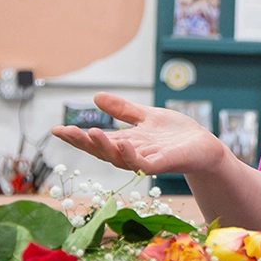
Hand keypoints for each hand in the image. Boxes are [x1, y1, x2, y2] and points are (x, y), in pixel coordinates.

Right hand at [51, 92, 227, 176]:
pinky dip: (132, 155)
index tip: (56, 129)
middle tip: (65, 132)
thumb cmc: (177, 135)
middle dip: (83, 142)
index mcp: (127, 142)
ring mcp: (147, 160)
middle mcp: (133, 153)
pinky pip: (144, 164)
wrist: (205, 147)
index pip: (97, 141)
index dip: (77, 137)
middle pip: (103, 151)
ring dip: (105, 146)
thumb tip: (96, 96)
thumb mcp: (146, 117)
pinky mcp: (164, 164)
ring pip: (120, 158)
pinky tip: (123, 143)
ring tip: (91, 132)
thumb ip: (123, 110)